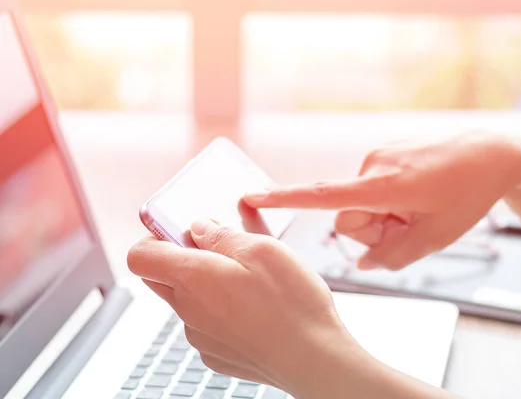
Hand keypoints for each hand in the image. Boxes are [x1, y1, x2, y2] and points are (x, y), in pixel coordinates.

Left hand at [127, 217, 351, 394]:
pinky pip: (207, 323)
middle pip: (162, 277)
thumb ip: (222, 235)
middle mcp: (188, 310)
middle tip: (222, 248)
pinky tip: (255, 307)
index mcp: (191, 278)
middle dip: (184, 257)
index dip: (154, 237)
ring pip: (188, 299)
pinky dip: (222, 310)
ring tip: (249, 279)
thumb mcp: (262, 249)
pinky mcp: (216, 353)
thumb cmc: (291, 304)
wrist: (313, 359)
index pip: (139, 256)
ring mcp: (201, 336)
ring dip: (207, 284)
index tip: (181, 230)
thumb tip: (199, 228)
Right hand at [245, 132, 520, 270]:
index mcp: (382, 187)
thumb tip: (363, 263)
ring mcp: (377, 159)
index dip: (284, 198)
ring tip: (416, 211)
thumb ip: (393, 256)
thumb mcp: (434, 238)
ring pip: (359, 204)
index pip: (323, 195)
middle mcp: (372, 168)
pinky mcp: (383, 156)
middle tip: (407, 229)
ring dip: (381, 217)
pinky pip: (370, 189)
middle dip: (370, 232)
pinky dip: (387, 202)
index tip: (251, 196)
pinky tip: (417, 197)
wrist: (489, 155)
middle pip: (345, 218)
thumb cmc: (465, 196)